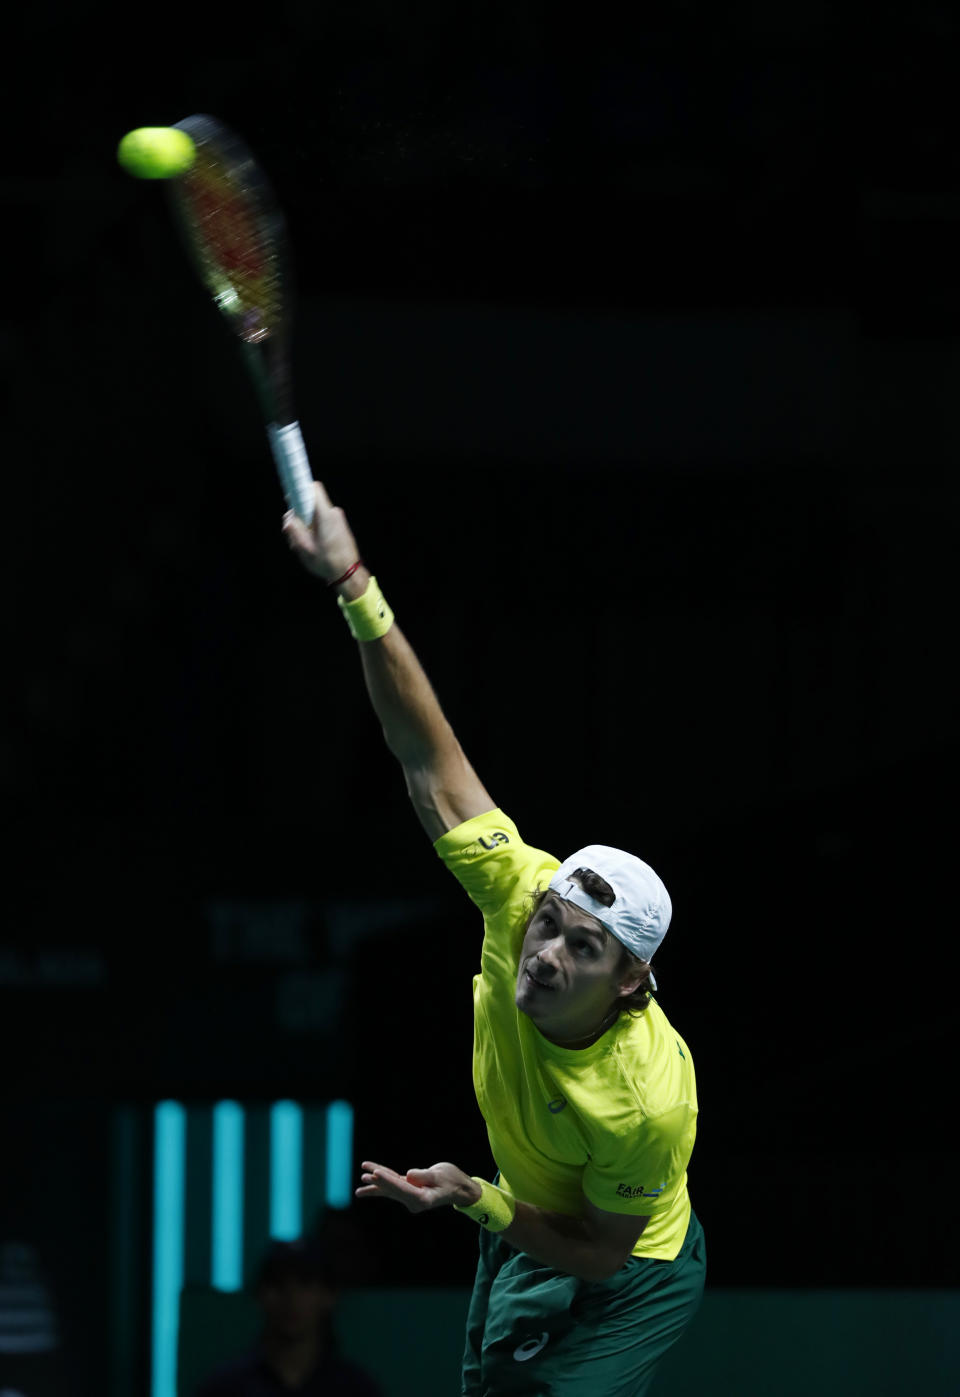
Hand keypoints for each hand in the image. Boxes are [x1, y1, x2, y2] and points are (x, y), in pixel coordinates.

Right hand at [282, 480, 360, 582]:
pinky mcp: (339, 525)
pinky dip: (314, 529)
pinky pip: (322, 521)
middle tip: (296, 535)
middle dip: (299, 516)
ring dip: (307, 526)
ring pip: (315, 514)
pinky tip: (314, 546)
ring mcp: (338, 519)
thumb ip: (293, 529)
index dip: (301, 488)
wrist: (349, 574)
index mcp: (326, 515)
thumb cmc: (328, 562)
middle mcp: (334, 513)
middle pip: (311, 503)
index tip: (291, 499)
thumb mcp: (304, 548)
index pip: (315, 488)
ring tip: (306, 546)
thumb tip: (288, 518)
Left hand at [356, 1161, 481, 1212]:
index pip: (401, 1188)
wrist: (460, 1188)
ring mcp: (411, 1198)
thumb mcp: (441, 1175)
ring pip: (391, 1189)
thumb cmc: (453, 1180)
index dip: (387, 1180)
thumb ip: (424, 1175)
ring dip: (376, 1184)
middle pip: (393, 1190)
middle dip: (378, 1182)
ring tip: (361, 1181)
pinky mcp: (410, 1191)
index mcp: (422, 1199)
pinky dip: (385, 1181)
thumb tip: (408, 1176)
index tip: (375, 1173)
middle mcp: (414, 1201)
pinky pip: (395, 1186)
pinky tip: (372, 1181)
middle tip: (364, 1176)